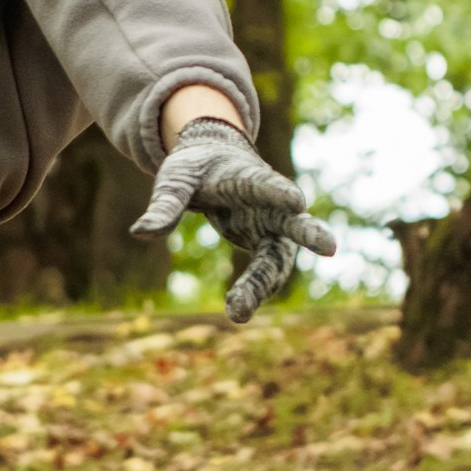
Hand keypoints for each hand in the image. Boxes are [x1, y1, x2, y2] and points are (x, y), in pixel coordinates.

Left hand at [131, 117, 337, 322]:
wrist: (213, 158)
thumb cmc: (194, 167)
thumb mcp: (174, 180)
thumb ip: (164, 206)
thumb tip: (139, 233)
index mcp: (245, 177)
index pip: (265, 184)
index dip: (279, 192)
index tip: (296, 199)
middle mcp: (268, 203)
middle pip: (292, 220)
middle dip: (309, 233)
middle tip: (330, 246)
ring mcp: (271, 226)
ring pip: (278, 256)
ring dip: (263, 283)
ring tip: (237, 312)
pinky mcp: (266, 244)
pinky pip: (266, 270)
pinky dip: (254, 289)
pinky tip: (236, 310)